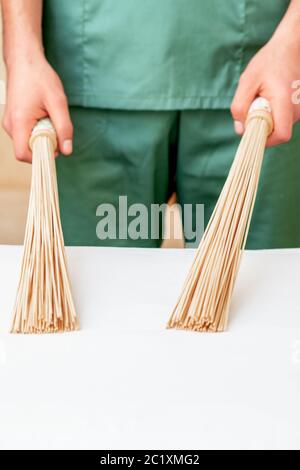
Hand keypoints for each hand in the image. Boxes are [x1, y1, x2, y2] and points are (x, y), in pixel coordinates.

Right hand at [3, 52, 72, 161]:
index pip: (23, 154)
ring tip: (49, 118)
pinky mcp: (14, 121)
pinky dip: (38, 131)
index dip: (41, 156)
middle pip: (27, 150)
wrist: (24, 60)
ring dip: (42, 136)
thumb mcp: (58, 102)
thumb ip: (64, 127)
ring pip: (28, 142)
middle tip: (55, 127)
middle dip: (45, 145)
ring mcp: (10, 123)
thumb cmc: (39, 77)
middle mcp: (10, 125)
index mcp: (19, 122)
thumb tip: (67, 151)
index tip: (55, 146)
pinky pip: (26, 134)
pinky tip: (44, 117)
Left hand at [231, 32, 299, 146]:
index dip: (265, 140)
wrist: (290, 47)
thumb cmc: (268, 62)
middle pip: (278, 133)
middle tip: (254, 106)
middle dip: (262, 127)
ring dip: (267, 118)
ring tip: (263, 98)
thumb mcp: (247, 81)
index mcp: (286, 103)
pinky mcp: (299, 107)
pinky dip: (273, 113)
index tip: (252, 130)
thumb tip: (240, 129)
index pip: (281, 136)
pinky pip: (283, 118)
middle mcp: (298, 109)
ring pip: (280, 125)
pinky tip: (270, 97)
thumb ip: (240, 106)